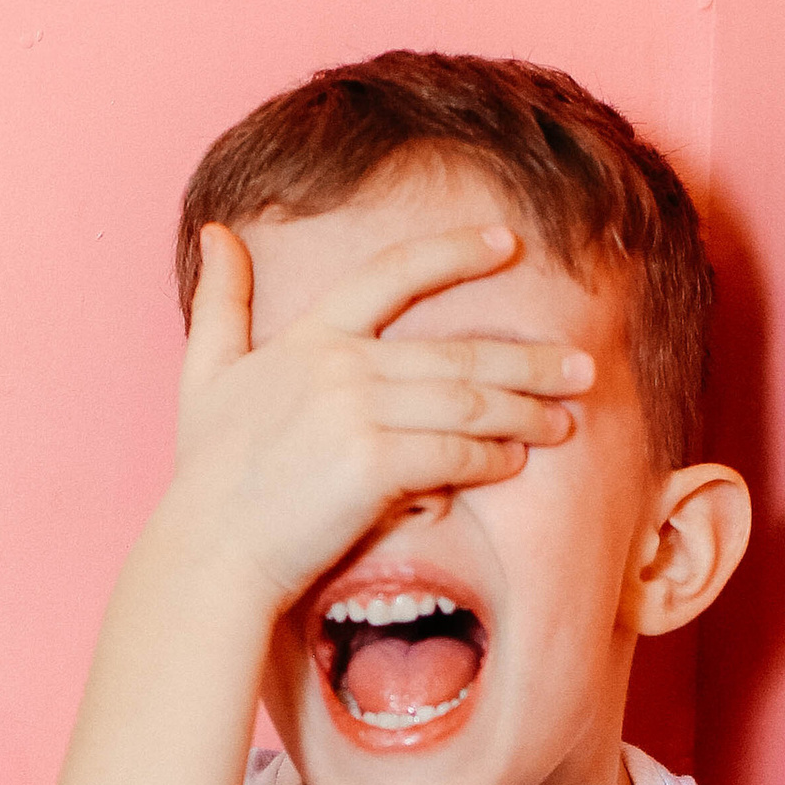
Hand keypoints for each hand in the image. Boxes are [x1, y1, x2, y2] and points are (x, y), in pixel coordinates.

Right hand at [166, 220, 593, 614]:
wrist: (212, 552)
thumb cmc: (209, 474)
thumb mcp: (204, 375)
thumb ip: (218, 303)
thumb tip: (217, 233)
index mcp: (309, 338)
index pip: (392, 274)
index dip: (453, 253)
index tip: (508, 243)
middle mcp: (338, 365)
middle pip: (456, 353)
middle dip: (528, 361)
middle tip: (580, 367)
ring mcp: (357, 413)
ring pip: (467, 404)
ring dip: (524, 412)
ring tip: (563, 421)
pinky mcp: (373, 465)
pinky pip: (455, 455)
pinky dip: (491, 459)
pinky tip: (514, 463)